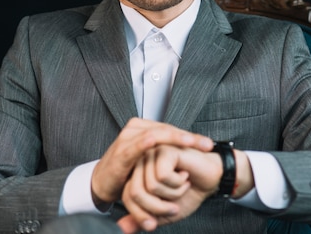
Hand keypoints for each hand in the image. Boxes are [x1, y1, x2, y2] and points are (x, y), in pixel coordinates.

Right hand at [90, 118, 213, 209]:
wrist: (101, 182)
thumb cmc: (127, 169)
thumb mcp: (150, 158)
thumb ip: (165, 151)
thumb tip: (191, 147)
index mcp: (145, 128)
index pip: (172, 129)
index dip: (191, 136)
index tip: (209, 145)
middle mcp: (137, 129)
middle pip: (168, 130)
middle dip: (189, 137)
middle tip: (206, 145)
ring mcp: (128, 138)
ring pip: (156, 134)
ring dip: (175, 138)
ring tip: (190, 143)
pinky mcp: (121, 152)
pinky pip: (136, 145)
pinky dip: (146, 142)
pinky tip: (155, 140)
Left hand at [118, 145, 221, 231]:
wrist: (213, 179)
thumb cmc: (190, 192)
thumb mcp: (163, 213)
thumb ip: (142, 219)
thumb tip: (122, 228)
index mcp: (139, 176)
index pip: (128, 198)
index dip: (142, 215)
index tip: (159, 219)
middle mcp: (143, 163)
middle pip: (136, 193)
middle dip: (159, 207)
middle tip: (175, 205)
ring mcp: (153, 154)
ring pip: (150, 186)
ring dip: (172, 194)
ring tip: (182, 184)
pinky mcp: (164, 149)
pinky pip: (162, 176)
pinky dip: (177, 183)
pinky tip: (185, 174)